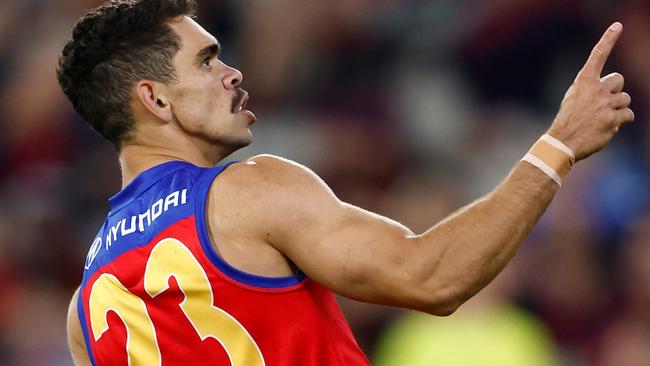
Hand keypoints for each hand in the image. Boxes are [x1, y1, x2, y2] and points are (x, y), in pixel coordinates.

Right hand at [548, 22, 633, 160]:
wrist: (562, 142)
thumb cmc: (567, 121)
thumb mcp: (573, 98)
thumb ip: (590, 89)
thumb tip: (611, 90)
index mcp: (583, 81)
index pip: (598, 55)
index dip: (609, 39)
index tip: (617, 25)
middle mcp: (596, 89)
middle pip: (619, 80)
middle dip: (615, 91)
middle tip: (604, 104)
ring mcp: (606, 104)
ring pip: (625, 99)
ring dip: (618, 109)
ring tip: (602, 119)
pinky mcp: (613, 119)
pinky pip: (628, 115)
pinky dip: (621, 121)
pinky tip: (607, 127)